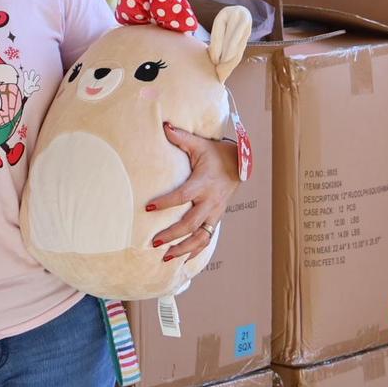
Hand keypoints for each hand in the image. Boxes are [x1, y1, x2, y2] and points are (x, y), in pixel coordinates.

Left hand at [147, 125, 240, 262]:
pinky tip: (182, 261)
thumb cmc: (215, 154)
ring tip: (165, 258)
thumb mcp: (200, 144)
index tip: (148, 208)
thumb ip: (181, 138)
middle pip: (190, 224)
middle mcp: (210, 202)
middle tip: (153, 242)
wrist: (239, 165)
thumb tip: (164, 126)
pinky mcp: (216, 218)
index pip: (182, 196)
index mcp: (203, 184)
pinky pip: (207, 239)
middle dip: (172, 235)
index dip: (165, 203)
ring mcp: (215, 213)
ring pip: (200, 237)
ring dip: (183, 249)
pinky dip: (195, 251)